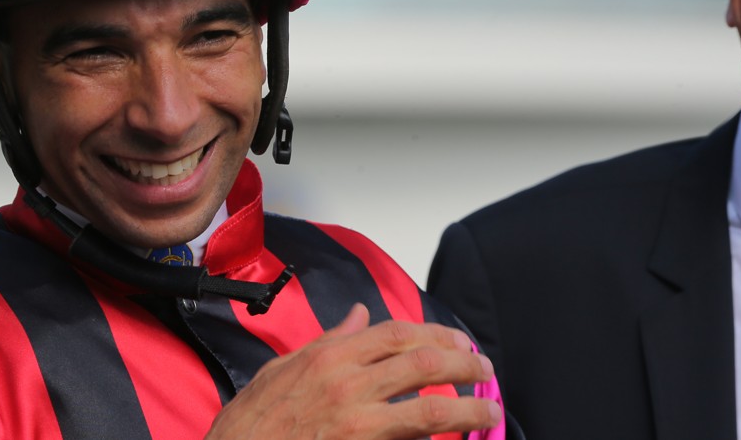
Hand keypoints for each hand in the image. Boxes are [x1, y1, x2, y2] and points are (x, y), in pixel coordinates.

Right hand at [205, 303, 501, 438]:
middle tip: (485, 371)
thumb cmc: (252, 423)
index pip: (398, 334)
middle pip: (423, 366)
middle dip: (464, 366)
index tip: (461, 343)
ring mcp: (356, 425)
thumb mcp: (284, 368)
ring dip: (467, 410)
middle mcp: (347, 386)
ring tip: (489, 411)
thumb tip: (358, 315)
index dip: (438, 336)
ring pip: (428, 412)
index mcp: (330, 357)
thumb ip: (328, 340)